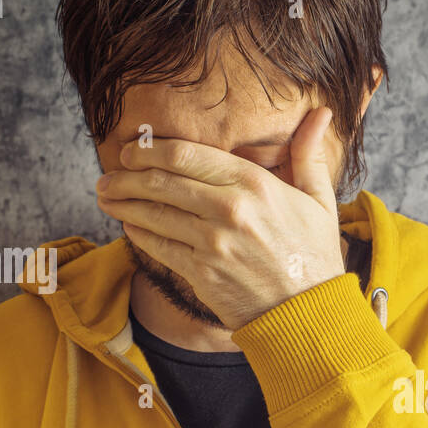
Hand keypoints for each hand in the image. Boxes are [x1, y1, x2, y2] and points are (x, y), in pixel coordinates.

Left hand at [94, 107, 346, 330]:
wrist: (309, 314)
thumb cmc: (315, 257)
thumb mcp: (320, 201)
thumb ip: (308, 155)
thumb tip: (322, 114)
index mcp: (254, 183)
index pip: (186, 155)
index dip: (150, 149)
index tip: (132, 150)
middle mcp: (229, 208)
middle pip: (161, 180)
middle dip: (126, 174)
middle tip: (110, 174)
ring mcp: (212, 242)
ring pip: (152, 212)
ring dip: (122, 202)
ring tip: (106, 196)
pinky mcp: (201, 272)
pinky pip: (157, 246)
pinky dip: (138, 233)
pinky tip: (129, 225)